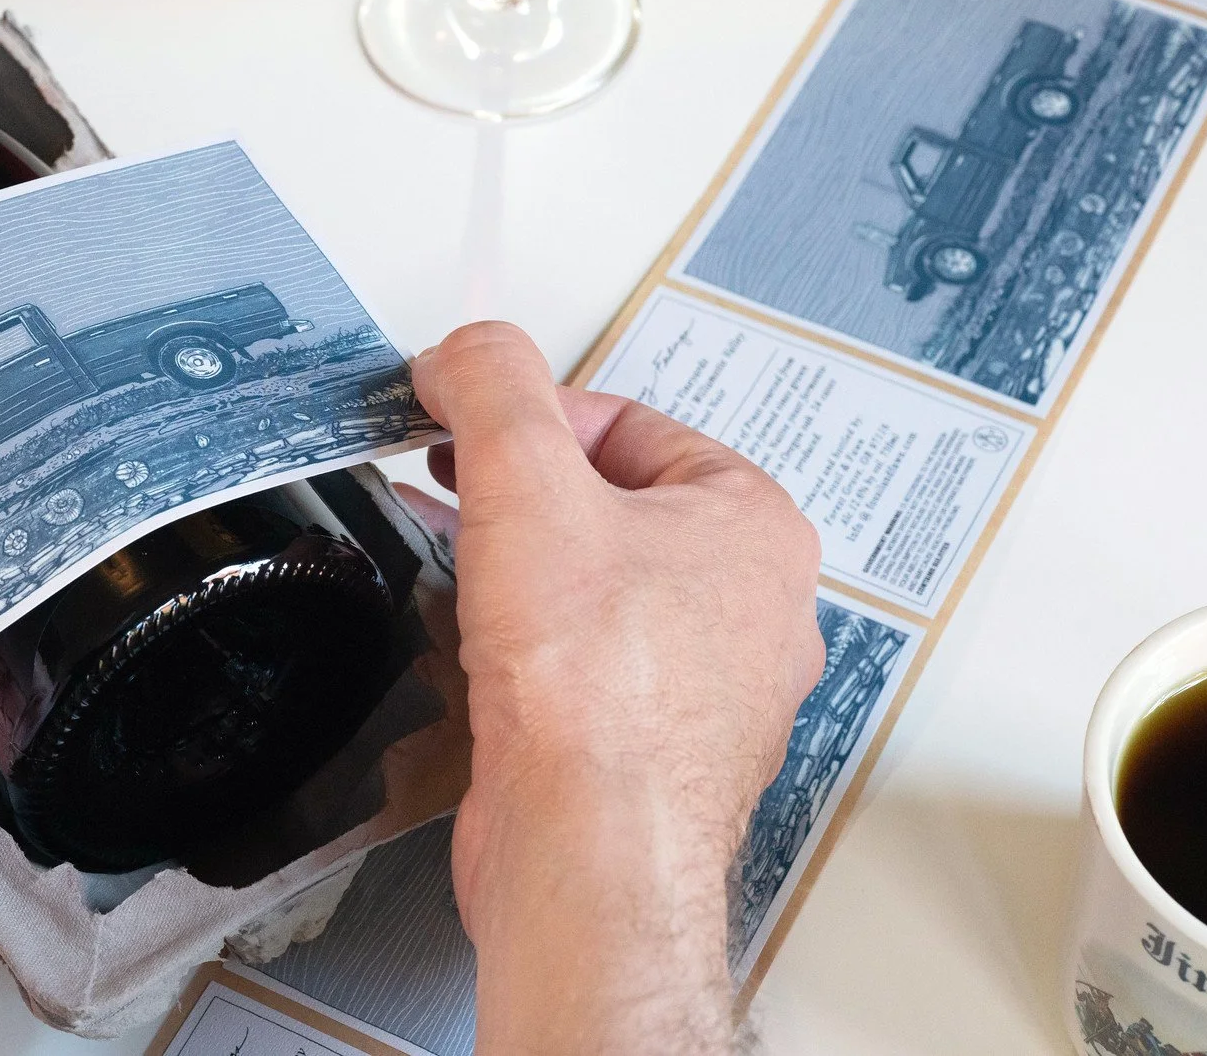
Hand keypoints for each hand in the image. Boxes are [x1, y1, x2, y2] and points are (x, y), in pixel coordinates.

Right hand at [407, 323, 823, 1054]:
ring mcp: (704, 686)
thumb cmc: (598, 697)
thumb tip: (469, 348)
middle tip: (454, 485)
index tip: (460, 417)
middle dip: (520, 493)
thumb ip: (493, 389)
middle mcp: (747, 607)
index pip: (630, 424)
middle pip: (613, 506)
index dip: (531, 413)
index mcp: (754, 526)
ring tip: (452, 559)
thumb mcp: (526, 484)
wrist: (588, 858)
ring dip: (516, 569)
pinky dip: (524, 646)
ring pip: (597, 591)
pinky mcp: (650, 749)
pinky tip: (470, 648)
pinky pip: (583, 667)